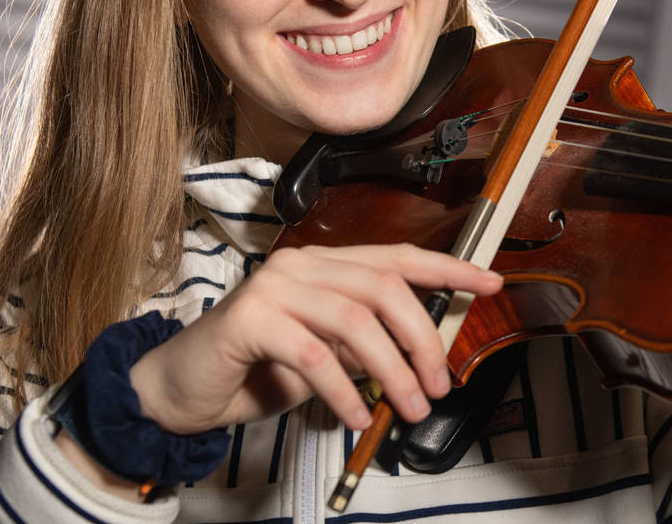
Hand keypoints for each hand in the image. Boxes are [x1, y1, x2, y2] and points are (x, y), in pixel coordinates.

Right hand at [128, 243, 503, 434]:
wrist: (183, 390)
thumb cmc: (254, 370)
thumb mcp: (326, 354)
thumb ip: (366, 343)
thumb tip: (422, 355)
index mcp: (322, 265)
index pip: (397, 257)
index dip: (448, 268)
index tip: (489, 282)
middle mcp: (299, 265)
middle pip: (384, 287)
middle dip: (422, 339)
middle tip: (436, 384)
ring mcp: (272, 287)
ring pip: (356, 320)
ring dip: (392, 370)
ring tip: (405, 407)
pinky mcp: (249, 319)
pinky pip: (315, 354)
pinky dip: (344, 389)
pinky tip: (355, 415)